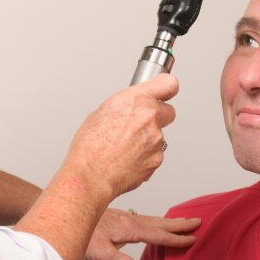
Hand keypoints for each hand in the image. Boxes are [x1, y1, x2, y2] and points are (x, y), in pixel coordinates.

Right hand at [63, 74, 177, 203]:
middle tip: (140, 125)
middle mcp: (149, 117)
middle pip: (168, 111)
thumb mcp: (101, 113)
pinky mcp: (157, 159)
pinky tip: (128, 159)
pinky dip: (145, 156)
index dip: (166, 88)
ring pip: (159, 135)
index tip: (164, 91)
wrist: (92, 175)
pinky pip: (155, 154)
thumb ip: (123, 107)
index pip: (168, 84)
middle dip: (157, 117)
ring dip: (148, 139)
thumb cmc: (90, 147)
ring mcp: (156, 139)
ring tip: (125, 147)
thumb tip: (128, 109)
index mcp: (136, 100)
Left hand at [85, 207, 200, 259]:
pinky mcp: (118, 218)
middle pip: (160, 223)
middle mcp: (130, 220)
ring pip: (153, 219)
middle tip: (198, 221)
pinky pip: (145, 218)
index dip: (176, 239)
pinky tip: (153, 223)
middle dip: (179, 224)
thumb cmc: (81, 235)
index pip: (158, 236)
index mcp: (130, 229)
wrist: (66, 214)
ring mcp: (124, 217)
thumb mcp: (100, 253)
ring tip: (183, 221)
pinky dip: (156, 220)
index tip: (192, 239)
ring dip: (169, 221)